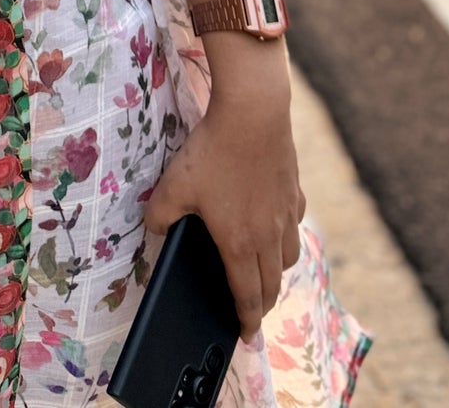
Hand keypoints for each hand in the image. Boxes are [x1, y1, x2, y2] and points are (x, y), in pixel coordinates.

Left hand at [142, 78, 305, 341]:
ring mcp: (286, 212)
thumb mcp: (173, 185)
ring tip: (266, 272)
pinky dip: (287, 234)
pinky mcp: (295, 189)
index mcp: (239, 244)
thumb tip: (154, 230)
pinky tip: (277, 224)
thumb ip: (159, 215)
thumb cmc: (212, 152)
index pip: (247, 295)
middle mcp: (269, 235)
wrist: (254, 113)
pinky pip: (294, 223)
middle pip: (272, 283)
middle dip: (263, 304)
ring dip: (278, 271)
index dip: (247, 320)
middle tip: (254, 311)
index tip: (246, 335)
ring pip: (289, 256)